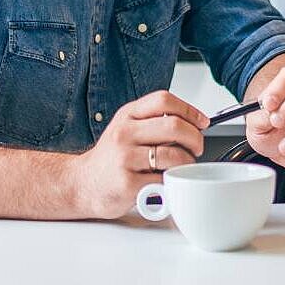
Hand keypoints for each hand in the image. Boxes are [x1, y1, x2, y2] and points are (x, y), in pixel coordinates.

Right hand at [70, 89, 209, 218]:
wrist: (82, 184)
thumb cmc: (111, 157)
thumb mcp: (126, 127)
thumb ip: (153, 120)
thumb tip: (193, 122)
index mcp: (128, 115)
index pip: (164, 100)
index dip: (189, 110)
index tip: (202, 122)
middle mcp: (125, 133)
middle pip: (174, 126)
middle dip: (195, 138)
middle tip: (197, 147)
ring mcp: (125, 158)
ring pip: (173, 155)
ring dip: (187, 162)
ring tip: (183, 166)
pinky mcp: (127, 184)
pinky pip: (163, 180)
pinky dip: (172, 182)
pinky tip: (168, 181)